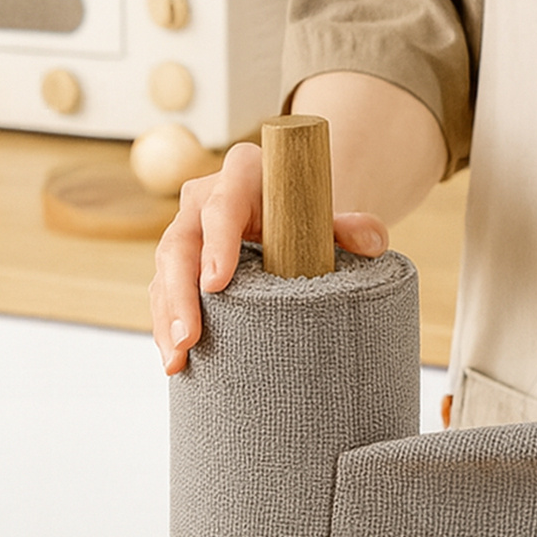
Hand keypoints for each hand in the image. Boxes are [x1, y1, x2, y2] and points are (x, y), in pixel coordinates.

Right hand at [148, 140, 387, 373]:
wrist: (292, 211)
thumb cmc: (310, 213)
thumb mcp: (332, 215)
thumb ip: (354, 226)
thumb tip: (372, 242)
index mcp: (242, 174)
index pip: (223, 207)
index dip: (217, 245)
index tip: (216, 285)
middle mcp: (204, 197)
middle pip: (181, 243)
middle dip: (181, 294)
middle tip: (189, 339)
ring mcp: (187, 228)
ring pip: (166, 271)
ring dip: (167, 318)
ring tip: (176, 362)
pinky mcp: (180, 260)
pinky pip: (164, 290)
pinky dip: (167, 325)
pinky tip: (175, 362)